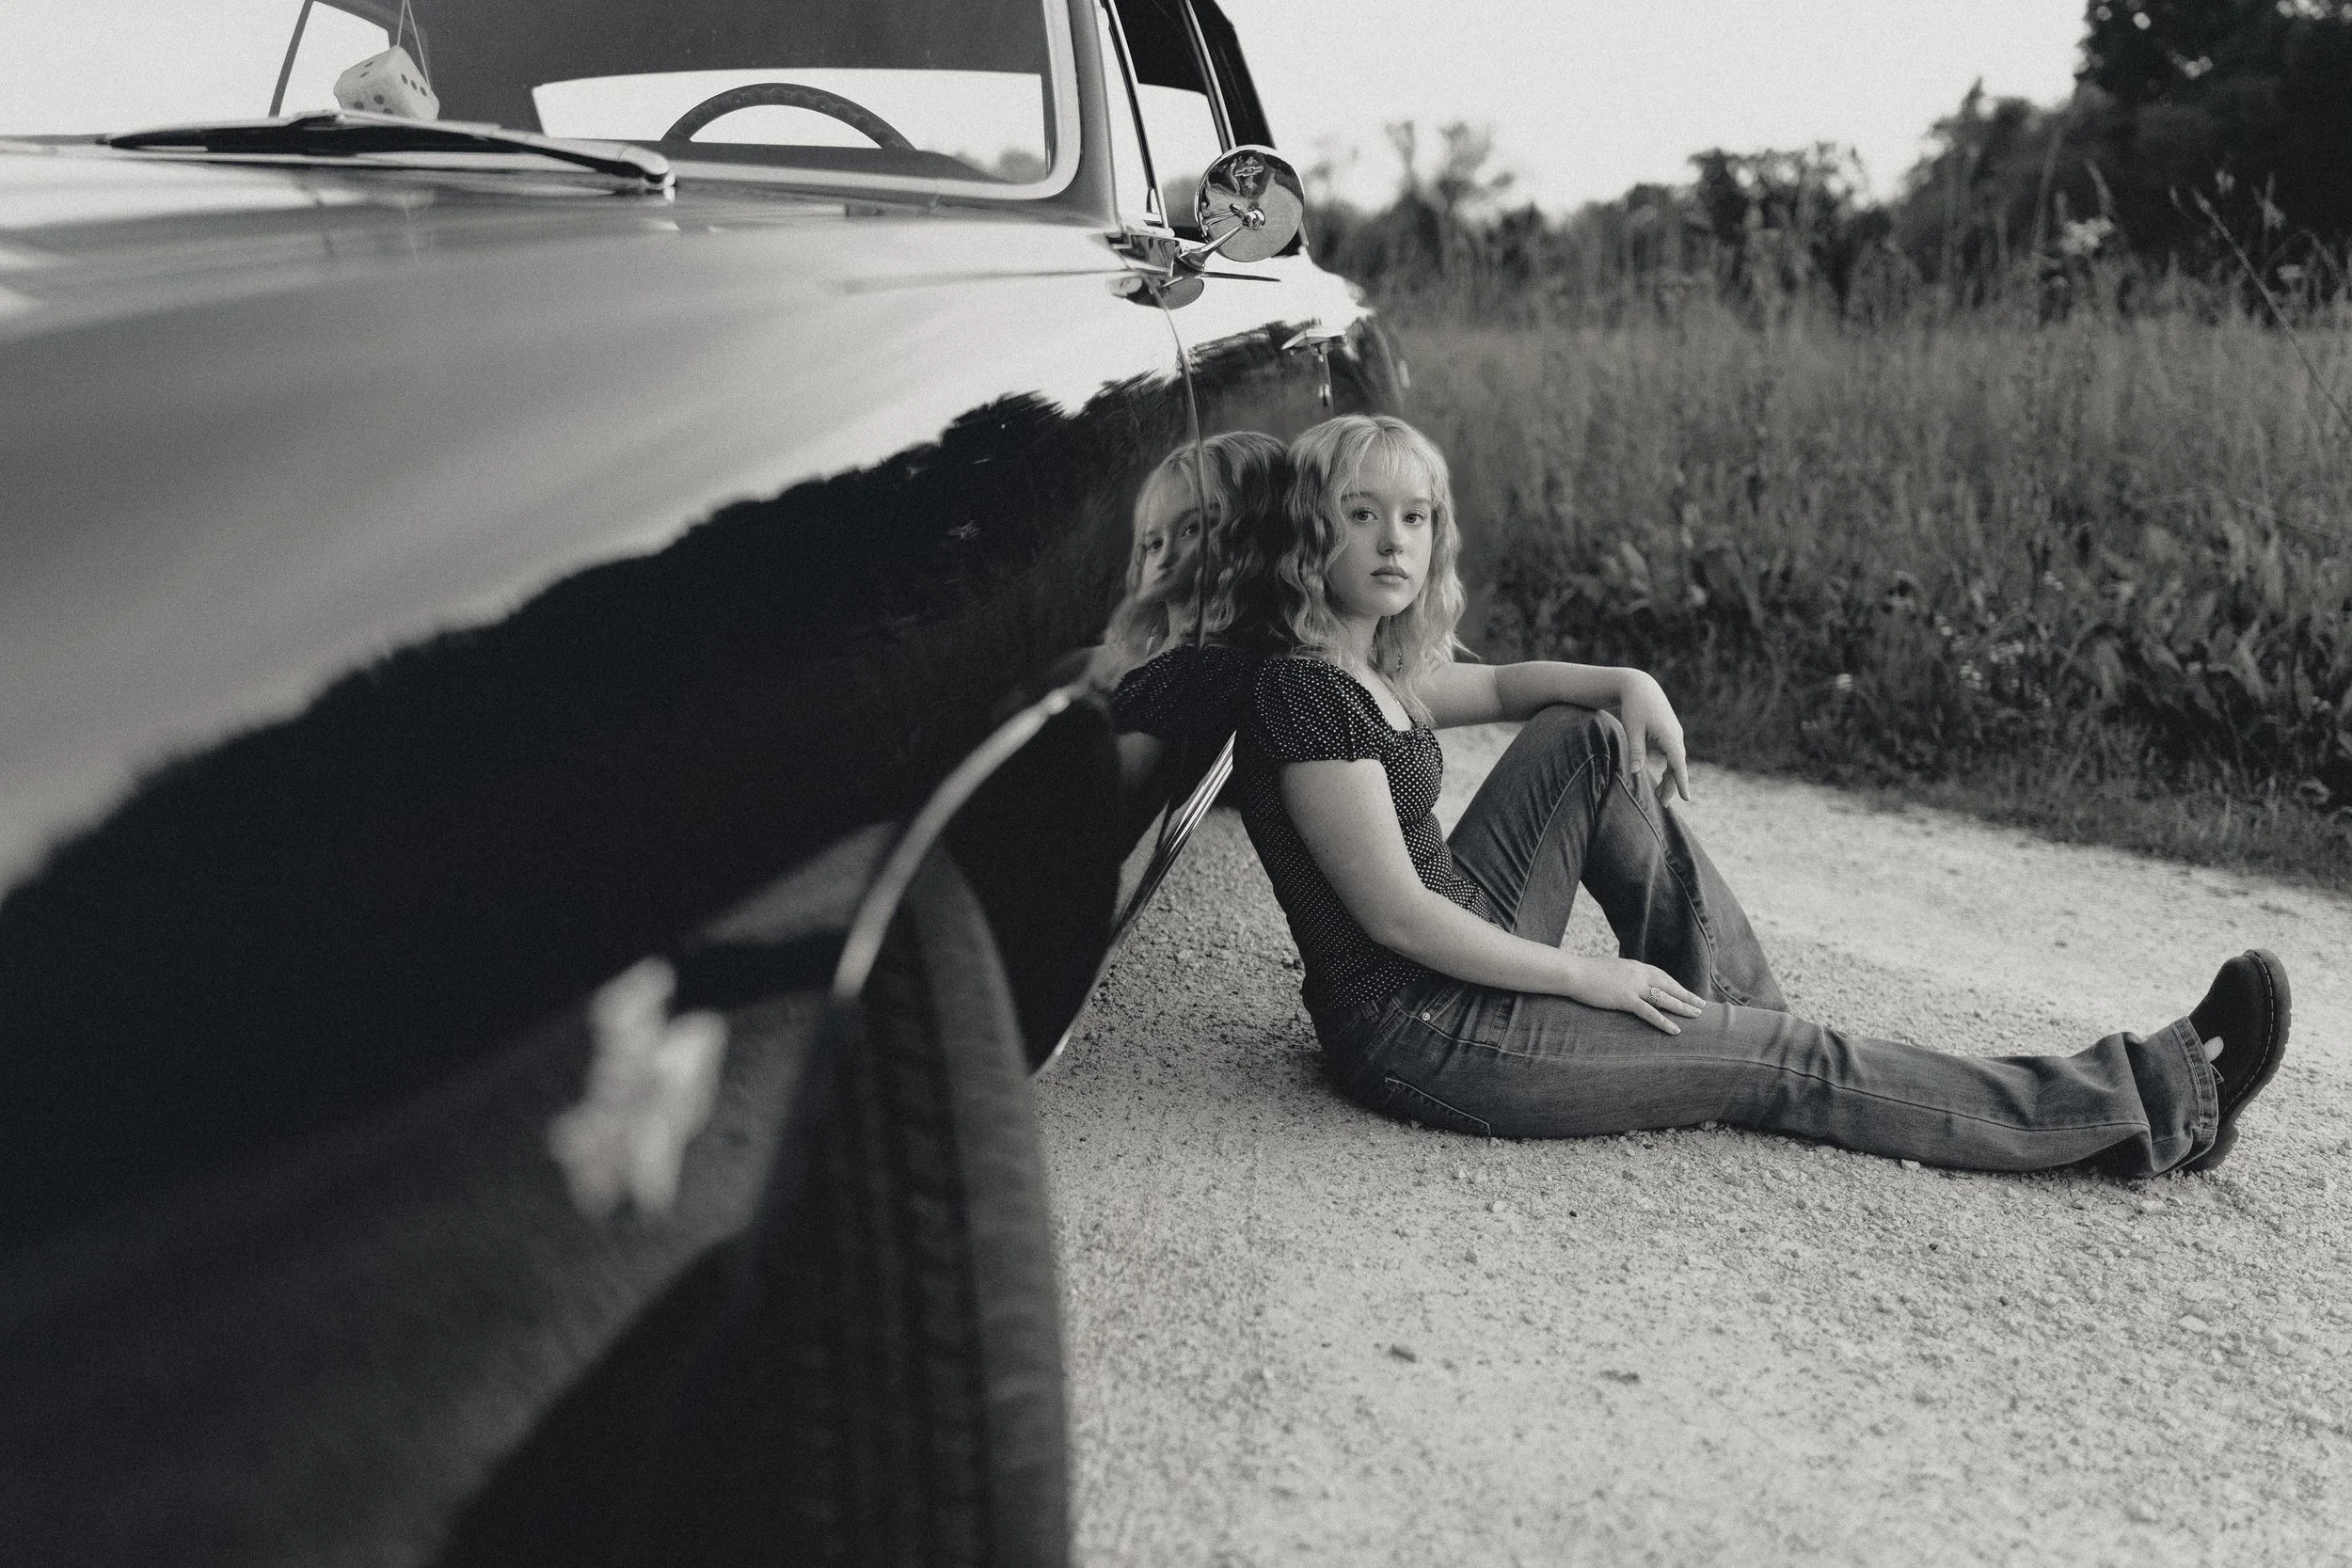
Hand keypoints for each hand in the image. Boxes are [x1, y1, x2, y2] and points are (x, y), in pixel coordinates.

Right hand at [1562, 956, 1705, 1034]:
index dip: (1674, 985)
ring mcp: (1633, 986)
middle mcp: (1638, 974)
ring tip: (1696, 1015)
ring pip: (1664, 998)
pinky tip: (1675, 1029)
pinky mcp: (1626, 999)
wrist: (1573, 972)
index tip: (1685, 992)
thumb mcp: (1607, 967)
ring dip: (1682, 1007)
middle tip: (1701, 1004)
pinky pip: (1649, 1012)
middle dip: (1686, 995)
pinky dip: (1664, 1021)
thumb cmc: (1584, 970)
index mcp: (1634, 966)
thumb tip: (1621, 978)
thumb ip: (1619, 973)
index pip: (1660, 975)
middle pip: (1668, 985)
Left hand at [1617, 672, 1690, 802]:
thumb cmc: (1634, 706)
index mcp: (1669, 736)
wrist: (1639, 686)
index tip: (1687, 798)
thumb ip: (1636, 750)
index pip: (1678, 764)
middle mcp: (1675, 736)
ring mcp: (1673, 734)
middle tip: (1662, 804)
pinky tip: (1662, 779)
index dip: (1682, 782)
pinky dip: (1668, 768)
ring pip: (1674, 761)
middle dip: (1672, 785)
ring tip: (1659, 796)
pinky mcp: (1668, 733)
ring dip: (1669, 778)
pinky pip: (1671, 755)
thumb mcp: (1632, 728)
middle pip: (1677, 766)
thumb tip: (1635, 771)